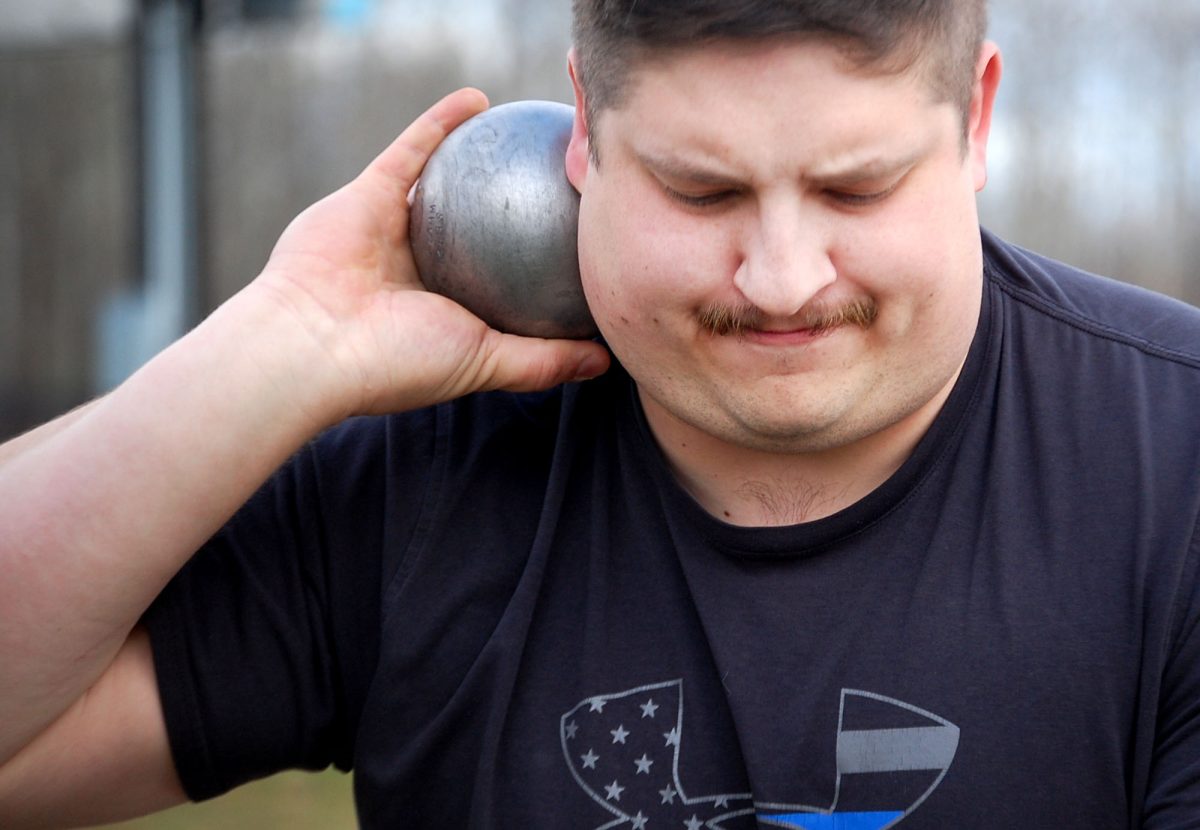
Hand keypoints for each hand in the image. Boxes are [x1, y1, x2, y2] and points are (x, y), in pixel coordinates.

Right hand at [248, 88, 609, 422]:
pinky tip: (481, 100)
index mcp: (447, 310)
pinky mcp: (367, 195)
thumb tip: (607, 362)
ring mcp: (393, 230)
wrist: (312, 343)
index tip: (577, 244)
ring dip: (481, 157)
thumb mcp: (488, 363)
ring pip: (447, 184)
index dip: (538, 262)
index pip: (503, 282)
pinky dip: (441, 121)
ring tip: (528, 135)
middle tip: (560, 184)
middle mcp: (422, 270)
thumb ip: (544, 360)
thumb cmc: (399, 362)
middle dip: (514, 208)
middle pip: (478, 229)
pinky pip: (413, 148)